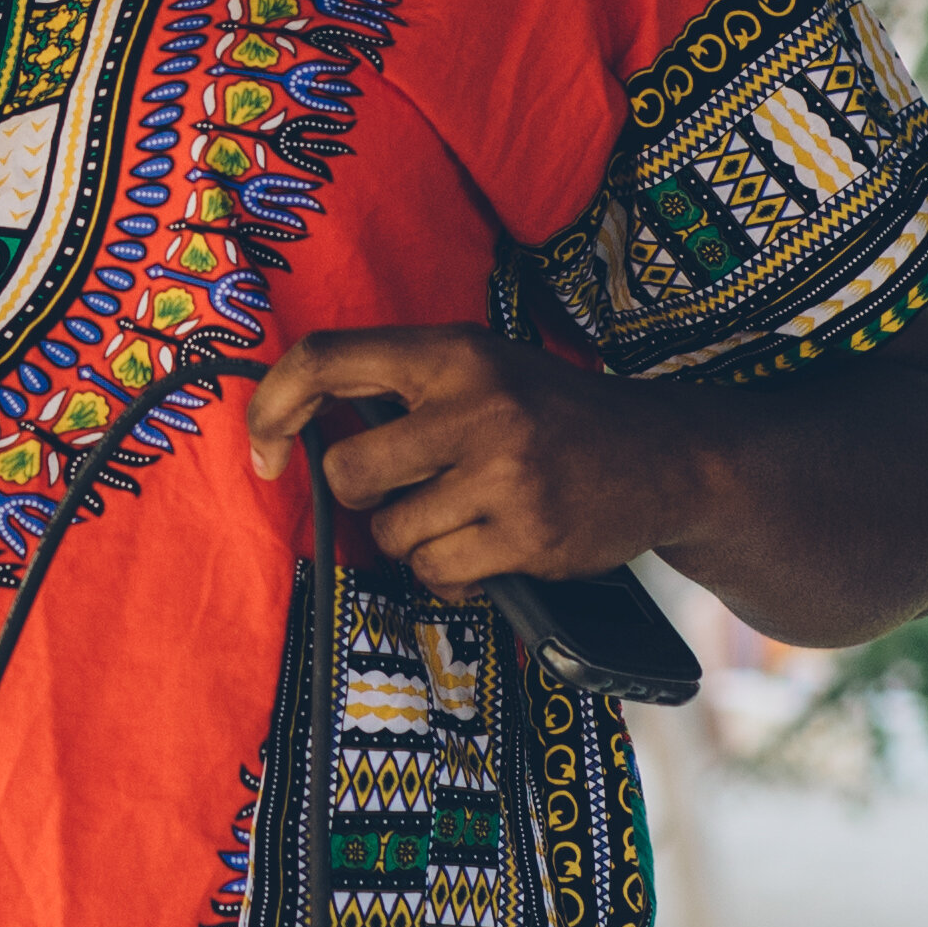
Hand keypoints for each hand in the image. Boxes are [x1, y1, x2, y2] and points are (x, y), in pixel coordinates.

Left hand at [242, 328, 673, 601]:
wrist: (666, 456)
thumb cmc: (551, 415)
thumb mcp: (483, 369)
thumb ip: (403, 389)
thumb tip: (299, 431)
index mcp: (453, 351)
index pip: (325, 360)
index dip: (272, 406)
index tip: (261, 450)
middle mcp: (477, 403)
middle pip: (350, 472)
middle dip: (365, 496)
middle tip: (410, 490)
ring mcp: (506, 472)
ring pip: (394, 534)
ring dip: (416, 539)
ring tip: (467, 518)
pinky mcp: (529, 535)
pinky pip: (439, 574)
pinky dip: (450, 575)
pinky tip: (490, 551)